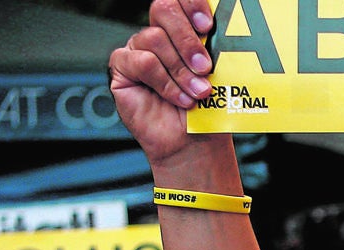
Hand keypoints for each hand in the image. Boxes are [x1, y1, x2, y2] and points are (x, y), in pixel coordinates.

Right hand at [108, 0, 221, 164]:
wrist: (194, 142)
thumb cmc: (208, 108)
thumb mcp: (219, 73)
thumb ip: (213, 47)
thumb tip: (220, 29)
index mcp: (183, 28)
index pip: (180, 0)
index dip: (192, 4)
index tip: (208, 24)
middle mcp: (158, 34)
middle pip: (164, 9)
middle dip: (188, 39)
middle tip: (205, 67)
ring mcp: (138, 48)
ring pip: (155, 39)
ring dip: (181, 71)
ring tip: (198, 93)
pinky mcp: (122, 67)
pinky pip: (142, 62)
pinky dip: (165, 83)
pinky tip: (180, 99)